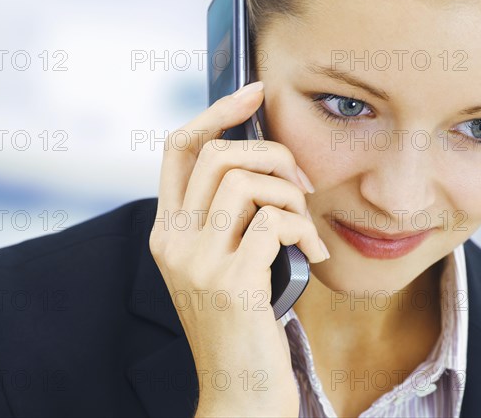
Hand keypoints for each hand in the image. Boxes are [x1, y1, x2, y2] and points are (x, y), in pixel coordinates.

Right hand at [149, 81, 329, 416]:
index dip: (216, 113)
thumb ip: (227, 217)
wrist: (238, 392)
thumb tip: (263, 162)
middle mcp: (172, 242)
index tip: (254, 93)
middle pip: (216, 155)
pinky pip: (273, 222)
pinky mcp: (231, 283)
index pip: (178, 149)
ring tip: (307, 222)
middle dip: (271, 153)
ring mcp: (196, 263)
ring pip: (244, 182)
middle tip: (302, 181)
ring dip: (290, 193)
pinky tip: (313, 254)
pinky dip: (302, 229)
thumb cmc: (241, 322)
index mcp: (167, 231)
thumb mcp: (223, 262)